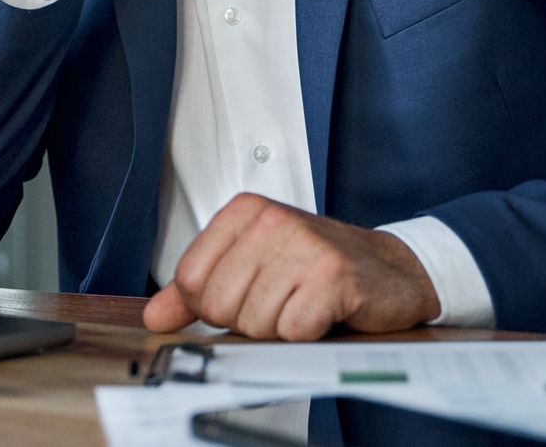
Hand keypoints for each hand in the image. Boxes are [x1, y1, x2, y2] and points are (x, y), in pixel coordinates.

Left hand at [142, 195, 440, 340]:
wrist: (390, 270)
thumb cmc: (320, 266)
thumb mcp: (252, 263)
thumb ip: (198, 290)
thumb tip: (155, 316)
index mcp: (243, 211)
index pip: (190, 279)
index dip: (211, 306)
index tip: (242, 297)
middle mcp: (271, 221)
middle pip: (219, 305)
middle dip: (246, 320)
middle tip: (279, 303)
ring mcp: (303, 246)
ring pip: (254, 322)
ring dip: (278, 329)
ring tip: (300, 306)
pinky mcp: (332, 278)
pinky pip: (291, 331)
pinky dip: (304, 335)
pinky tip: (320, 314)